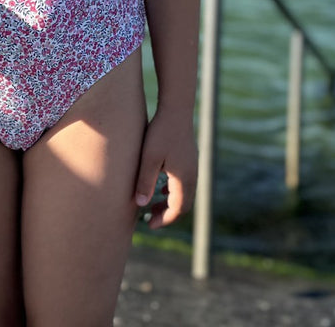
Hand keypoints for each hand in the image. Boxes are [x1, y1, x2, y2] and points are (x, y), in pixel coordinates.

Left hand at [133, 106, 197, 228]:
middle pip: (184, 205)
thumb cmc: (160, 133)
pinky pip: (185, 183)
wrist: (176, 109)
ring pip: (185, 194)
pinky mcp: (190, 159)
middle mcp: (193, 175)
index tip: (149, 224)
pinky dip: (174, 191)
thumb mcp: (149, 158)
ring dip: (171, 203)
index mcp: (184, 179)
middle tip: (150, 218)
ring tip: (153, 206)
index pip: (177, 209)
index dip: (164, 220)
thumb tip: (140, 205)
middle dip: (168, 214)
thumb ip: (144, 182)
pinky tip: (161, 188)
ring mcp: (193, 167)